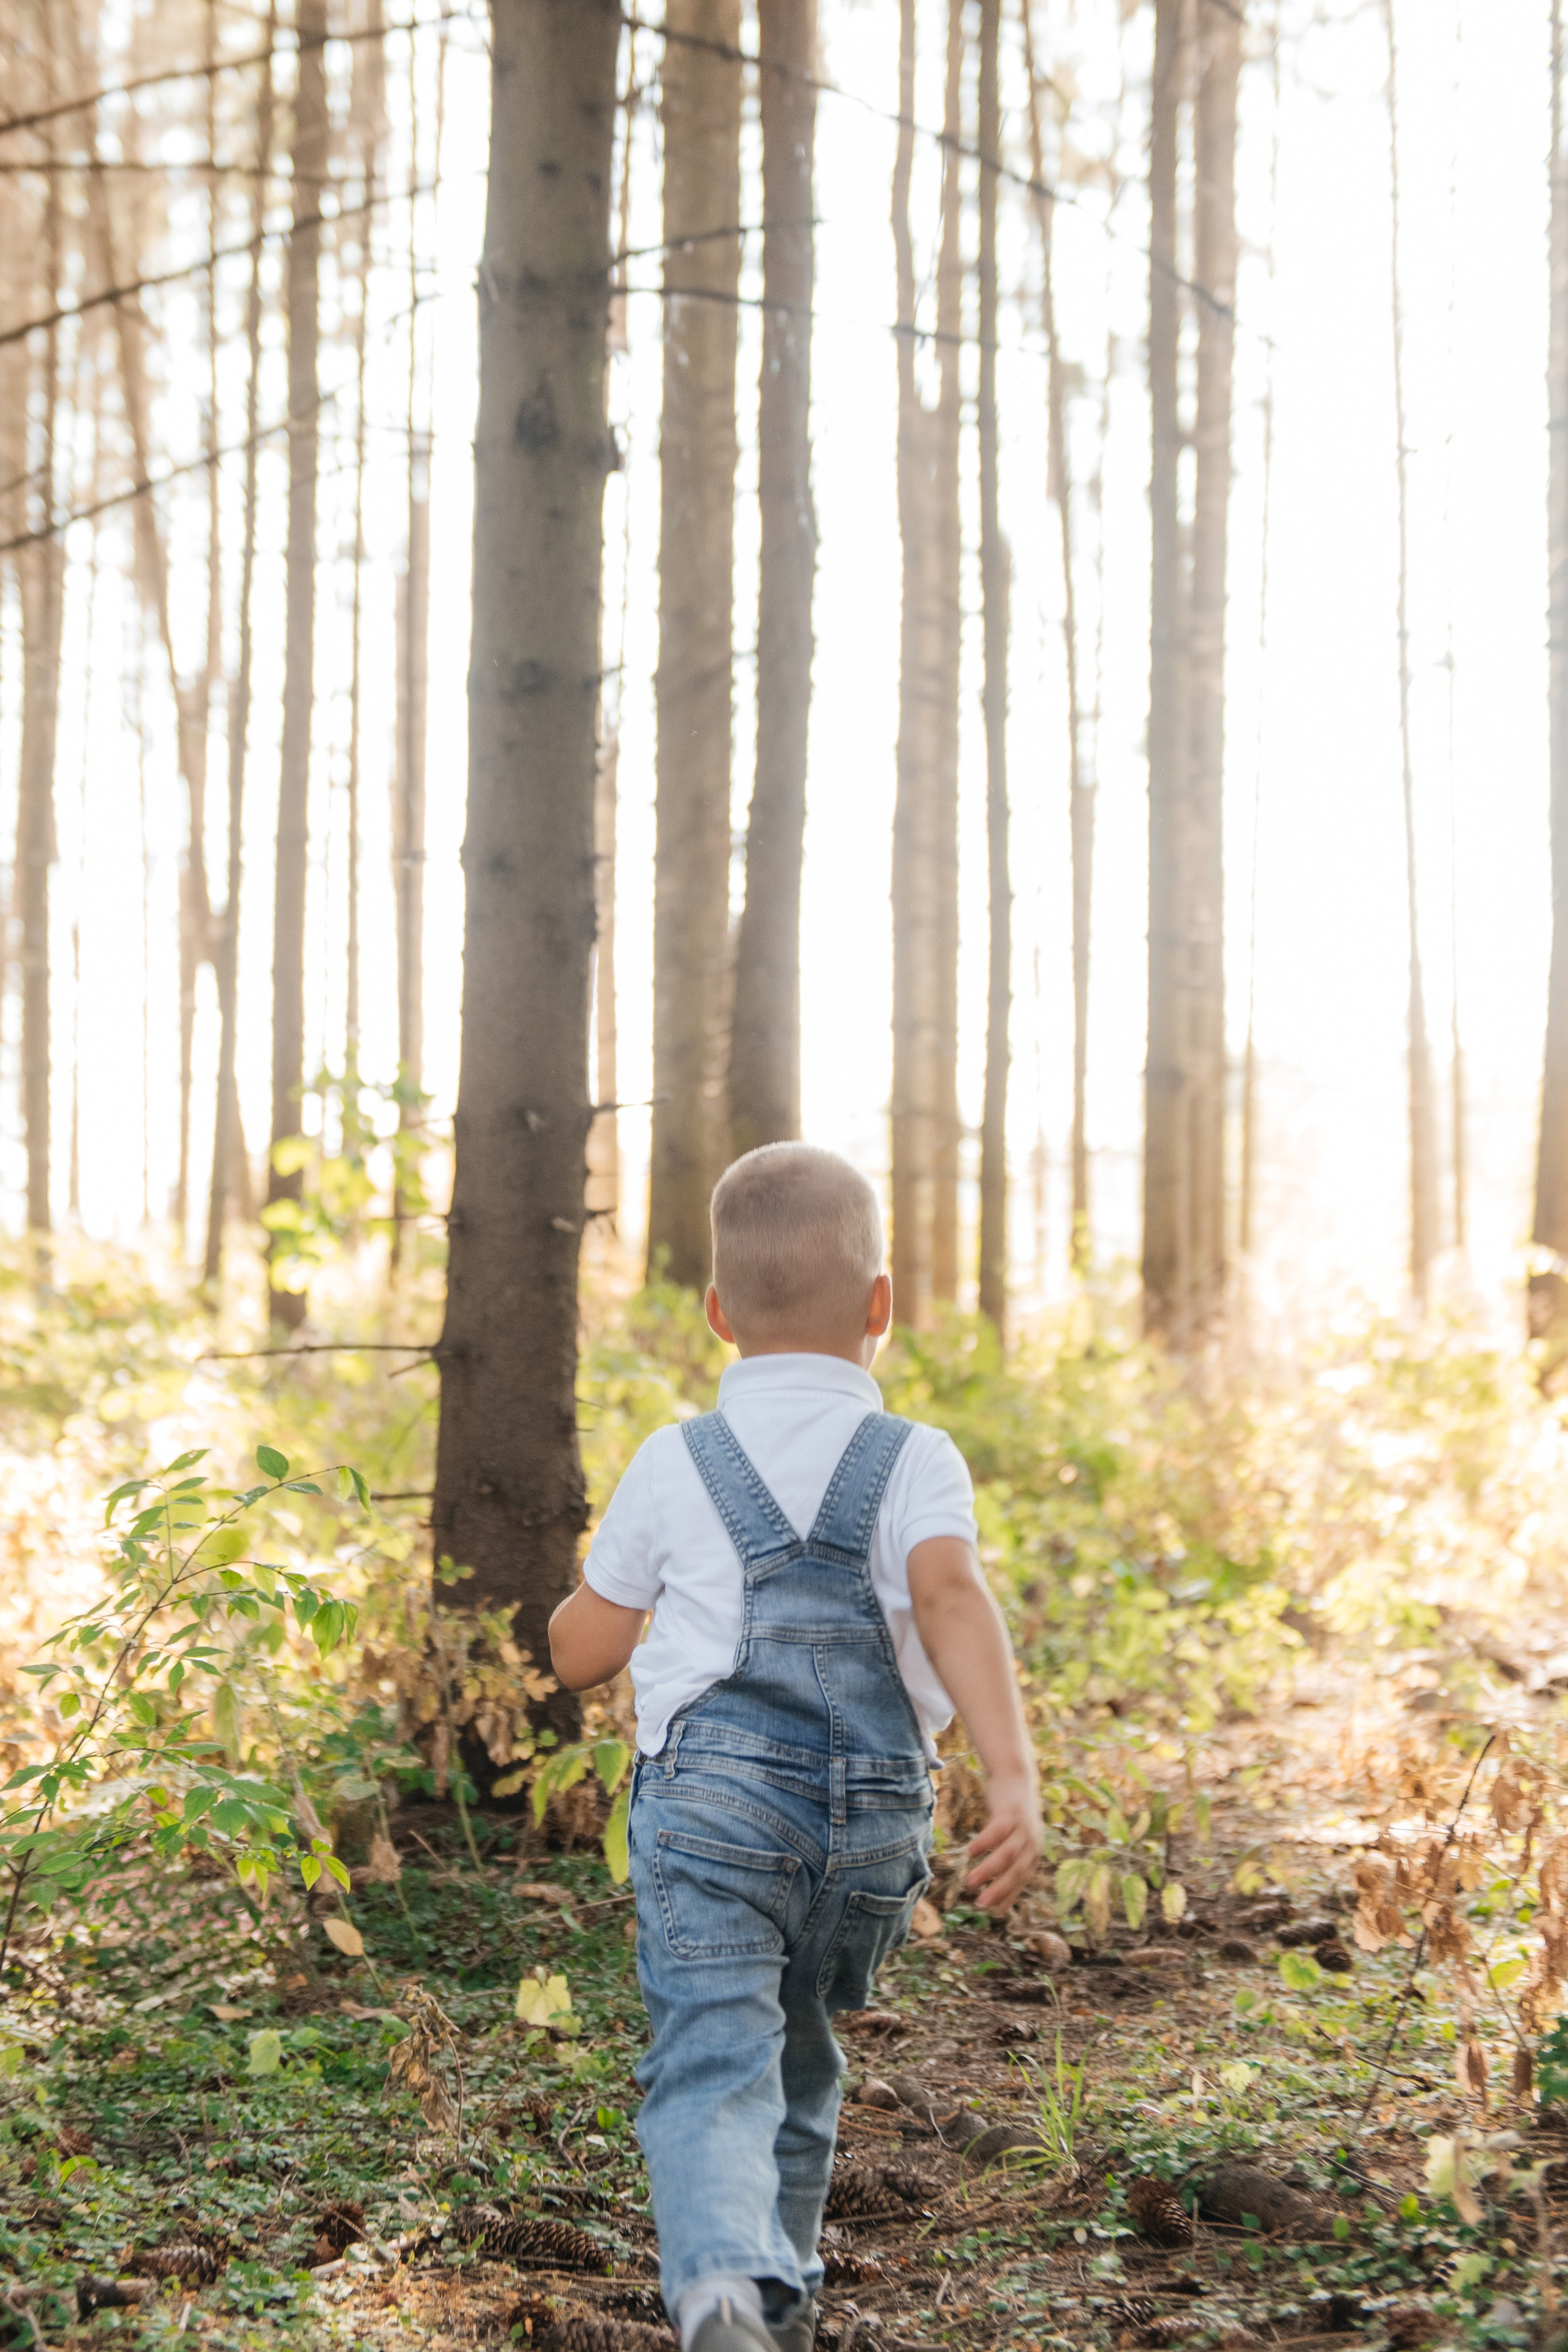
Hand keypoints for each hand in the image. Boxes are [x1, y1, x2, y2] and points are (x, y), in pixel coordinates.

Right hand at [962, 1774, 1042, 1912]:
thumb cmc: (1012, 1816)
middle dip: (999, 1889)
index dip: (1009, 1896)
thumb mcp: (1015, 1839)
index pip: (1022, 1880)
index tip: (993, 1912)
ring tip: (969, 1882)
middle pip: (1016, 1870)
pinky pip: (997, 1831)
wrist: (1016, 1778)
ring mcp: (1022, 1827)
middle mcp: (1032, 1842)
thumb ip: (1009, 1861)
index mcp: (1033, 1853)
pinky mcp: (1010, 1813)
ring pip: (1007, 1854)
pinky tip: (970, 1853)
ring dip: (988, 1870)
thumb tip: (996, 1891)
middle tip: (981, 1905)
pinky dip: (985, 1843)